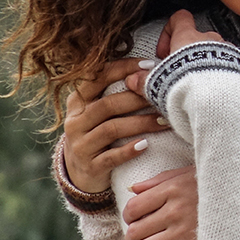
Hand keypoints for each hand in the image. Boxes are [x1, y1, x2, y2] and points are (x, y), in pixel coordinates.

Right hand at [61, 58, 167, 193]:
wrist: (80, 174)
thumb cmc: (98, 134)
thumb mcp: (97, 112)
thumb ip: (114, 92)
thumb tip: (150, 69)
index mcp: (77, 101)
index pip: (97, 78)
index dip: (123, 69)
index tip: (150, 65)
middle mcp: (75, 121)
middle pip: (108, 104)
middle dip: (138, 98)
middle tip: (162, 97)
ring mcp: (80, 145)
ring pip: (111, 129)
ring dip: (141, 123)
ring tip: (163, 120)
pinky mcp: (90, 167)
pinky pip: (111, 157)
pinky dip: (129, 151)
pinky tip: (146, 145)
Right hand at [122, 9, 227, 93]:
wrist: (219, 99)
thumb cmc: (189, 86)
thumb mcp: (160, 82)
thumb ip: (146, 79)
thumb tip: (133, 79)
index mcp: (188, 37)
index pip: (180, 18)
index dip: (170, 31)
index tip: (164, 52)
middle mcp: (211, 39)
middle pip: (198, 38)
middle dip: (189, 55)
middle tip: (181, 73)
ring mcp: (228, 51)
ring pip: (215, 52)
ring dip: (207, 64)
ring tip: (199, 85)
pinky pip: (231, 65)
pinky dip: (223, 74)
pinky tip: (215, 90)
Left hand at [122, 166, 198, 239]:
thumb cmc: (217, 188)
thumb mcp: (189, 174)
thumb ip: (160, 180)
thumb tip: (132, 190)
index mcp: (173, 190)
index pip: (133, 208)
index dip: (128, 217)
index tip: (135, 220)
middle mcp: (175, 211)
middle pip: (135, 231)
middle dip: (132, 238)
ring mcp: (183, 233)